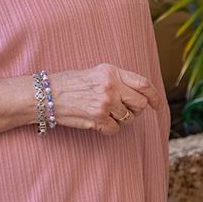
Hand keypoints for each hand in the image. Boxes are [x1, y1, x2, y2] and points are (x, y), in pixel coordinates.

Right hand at [49, 64, 163, 134]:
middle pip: (140, 104)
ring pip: (128, 118)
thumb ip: (118, 80)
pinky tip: (98, 122)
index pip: (144, 84)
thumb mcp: (97, 72)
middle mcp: (111, 87)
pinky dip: (109, 129)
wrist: (45, 95)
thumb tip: (141, 93)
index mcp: (112, 72)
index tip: (157, 105)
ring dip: (120, 120)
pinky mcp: (97, 119)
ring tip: (105, 113)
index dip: (155, 97)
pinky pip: (115, 129)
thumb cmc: (70, 83)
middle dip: (135, 110)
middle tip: (123, 110)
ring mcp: (104, 104)